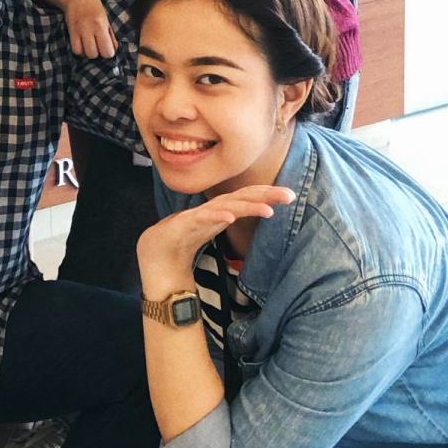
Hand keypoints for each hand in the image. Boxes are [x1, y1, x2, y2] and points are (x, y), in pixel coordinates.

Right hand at [47, 0, 116, 57]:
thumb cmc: (94, 5)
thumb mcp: (106, 16)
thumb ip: (110, 33)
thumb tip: (114, 48)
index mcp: (101, 24)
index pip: (107, 51)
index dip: (109, 52)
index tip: (108, 48)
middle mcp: (89, 28)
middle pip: (94, 54)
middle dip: (98, 53)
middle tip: (99, 47)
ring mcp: (79, 30)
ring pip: (84, 53)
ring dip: (88, 53)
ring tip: (91, 46)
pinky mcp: (71, 31)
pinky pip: (75, 49)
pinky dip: (79, 51)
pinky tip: (83, 45)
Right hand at [136, 184, 294, 290]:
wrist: (156, 253)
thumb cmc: (184, 239)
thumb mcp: (211, 229)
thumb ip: (226, 219)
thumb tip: (246, 213)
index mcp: (219, 210)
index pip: (246, 198)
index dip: (267, 194)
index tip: (290, 195)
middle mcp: (211, 209)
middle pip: (241, 198)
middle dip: (265, 195)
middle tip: (289, 194)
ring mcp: (197, 216)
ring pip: (226, 207)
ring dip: (246, 206)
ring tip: (268, 208)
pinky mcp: (183, 225)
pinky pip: (202, 219)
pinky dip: (216, 216)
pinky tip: (230, 216)